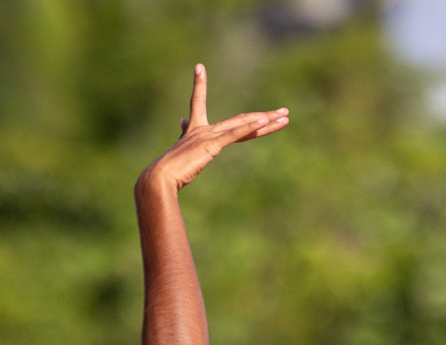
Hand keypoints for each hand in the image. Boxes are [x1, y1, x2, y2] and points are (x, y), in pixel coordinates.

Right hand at [138, 64, 288, 193]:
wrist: (160, 178)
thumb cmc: (170, 169)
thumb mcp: (181, 149)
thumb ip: (183, 134)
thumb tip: (180, 120)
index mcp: (195, 129)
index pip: (198, 101)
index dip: (199, 84)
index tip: (198, 66)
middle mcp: (204, 129)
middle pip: (241, 119)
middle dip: (265, 116)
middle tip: (285, 112)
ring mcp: (209, 135)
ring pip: (244, 125)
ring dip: (267, 121)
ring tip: (285, 117)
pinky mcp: (212, 145)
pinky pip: (235, 134)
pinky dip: (250, 127)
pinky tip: (266, 121)